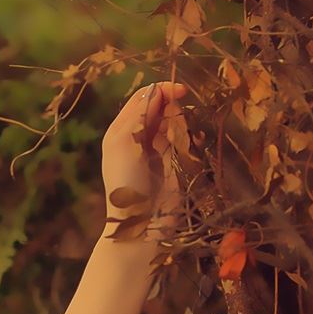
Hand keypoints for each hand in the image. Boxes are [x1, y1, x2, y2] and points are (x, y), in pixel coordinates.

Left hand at [100, 79, 186, 242]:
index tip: (181, 90)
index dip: (161, 91)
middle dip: (173, 107)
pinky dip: (189, 139)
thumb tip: (157, 91)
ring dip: (181, 125)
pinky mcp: (176, 164)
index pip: (144, 99)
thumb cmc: (125, 182)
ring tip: (178, 141)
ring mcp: (160, 150)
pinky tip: (188, 147)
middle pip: (161, 109)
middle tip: (179, 118)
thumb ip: (138, 114)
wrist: (140, 222)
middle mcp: (141, 137)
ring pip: (175, 124)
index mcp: (123, 130)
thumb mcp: (123, 143)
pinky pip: (185, 142)